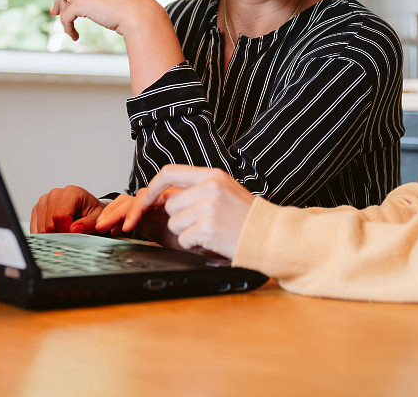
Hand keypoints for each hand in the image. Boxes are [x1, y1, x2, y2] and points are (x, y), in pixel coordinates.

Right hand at [29, 184, 103, 233]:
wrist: (85, 207)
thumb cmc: (90, 211)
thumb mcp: (97, 217)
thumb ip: (88, 224)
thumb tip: (75, 230)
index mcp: (71, 192)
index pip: (60, 216)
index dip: (66, 231)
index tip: (74, 235)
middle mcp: (55, 194)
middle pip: (49, 224)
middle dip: (60, 235)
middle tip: (71, 236)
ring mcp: (44, 201)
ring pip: (41, 228)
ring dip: (52, 236)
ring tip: (65, 232)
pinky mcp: (37, 209)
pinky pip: (35, 228)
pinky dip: (44, 236)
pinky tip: (55, 233)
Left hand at [50, 0, 164, 41]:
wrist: (142, 17)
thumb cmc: (134, 10)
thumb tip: (69, 8)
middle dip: (60, 1)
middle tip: (56, 13)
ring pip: (64, 1)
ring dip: (63, 17)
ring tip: (71, 30)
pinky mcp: (81, 0)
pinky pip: (66, 16)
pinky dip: (66, 27)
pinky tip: (74, 36)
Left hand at [95, 166, 253, 259]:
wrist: (268, 234)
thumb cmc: (246, 215)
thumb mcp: (224, 190)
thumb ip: (197, 188)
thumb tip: (165, 196)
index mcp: (212, 175)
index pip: (169, 172)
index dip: (153, 188)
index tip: (148, 199)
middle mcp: (209, 188)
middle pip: (170, 205)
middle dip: (179, 218)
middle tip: (201, 222)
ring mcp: (208, 208)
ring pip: (174, 224)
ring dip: (187, 232)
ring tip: (210, 230)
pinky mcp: (207, 228)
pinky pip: (183, 239)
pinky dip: (194, 244)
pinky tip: (212, 240)